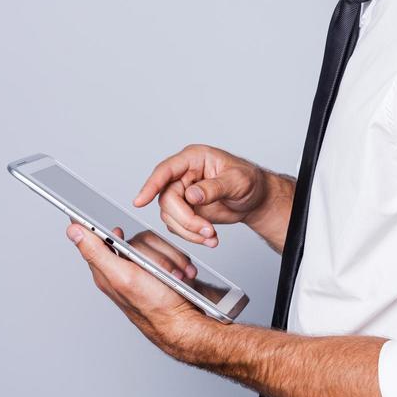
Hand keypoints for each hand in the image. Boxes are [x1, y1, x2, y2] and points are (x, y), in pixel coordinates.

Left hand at [65, 221, 217, 363]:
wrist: (187, 322)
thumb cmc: (156, 308)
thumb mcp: (122, 277)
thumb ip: (97, 252)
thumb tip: (72, 231)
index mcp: (107, 270)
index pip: (93, 238)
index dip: (88, 222)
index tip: (85, 204)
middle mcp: (123, 267)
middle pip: (136, 238)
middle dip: (156, 253)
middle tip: (161, 271)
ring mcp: (143, 266)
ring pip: (154, 242)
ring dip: (171, 260)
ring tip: (175, 277)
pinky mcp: (161, 266)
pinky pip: (169, 249)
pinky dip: (179, 261)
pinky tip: (181, 275)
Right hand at [132, 144, 268, 247]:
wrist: (256, 199)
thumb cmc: (249, 181)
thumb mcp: (237, 181)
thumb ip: (214, 188)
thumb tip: (192, 195)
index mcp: (194, 159)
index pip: (166, 170)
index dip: (151, 185)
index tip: (140, 201)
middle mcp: (184, 175)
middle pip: (167, 199)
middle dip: (185, 219)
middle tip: (206, 230)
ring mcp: (183, 193)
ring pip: (170, 216)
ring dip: (189, 231)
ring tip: (211, 236)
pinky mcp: (185, 210)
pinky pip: (178, 226)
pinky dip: (192, 236)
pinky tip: (209, 238)